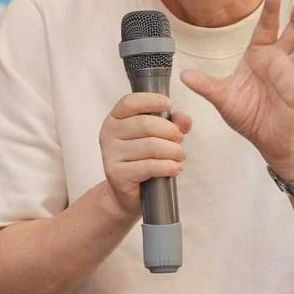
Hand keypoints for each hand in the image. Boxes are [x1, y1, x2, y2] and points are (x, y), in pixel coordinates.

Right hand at [99, 92, 192, 217]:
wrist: (130, 192)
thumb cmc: (144, 159)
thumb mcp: (160, 136)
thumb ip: (173, 123)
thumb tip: (185, 120)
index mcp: (115, 118)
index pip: (130, 102)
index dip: (152, 100)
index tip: (169, 104)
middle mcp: (108, 133)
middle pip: (146, 124)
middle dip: (171, 131)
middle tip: (180, 141)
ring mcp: (110, 154)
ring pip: (151, 146)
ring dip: (173, 151)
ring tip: (179, 156)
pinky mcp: (116, 174)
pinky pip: (149, 166)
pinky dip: (168, 166)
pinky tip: (175, 168)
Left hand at [181, 0, 293, 177]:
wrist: (266, 141)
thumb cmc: (248, 115)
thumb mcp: (222, 98)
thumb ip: (206, 85)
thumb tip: (183, 76)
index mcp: (260, 55)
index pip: (267, 27)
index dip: (272, 10)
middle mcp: (279, 60)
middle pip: (293, 29)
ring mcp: (292, 75)